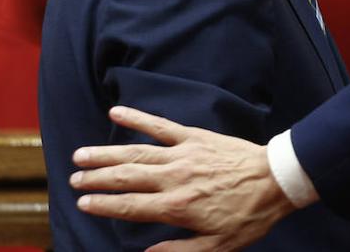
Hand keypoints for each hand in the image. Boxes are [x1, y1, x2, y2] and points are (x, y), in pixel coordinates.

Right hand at [71, 106, 295, 250]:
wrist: (276, 179)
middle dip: (96, 178)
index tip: (82, 204)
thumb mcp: (218, 247)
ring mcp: (183, 153)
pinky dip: (137, 117)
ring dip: (106, 153)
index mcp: (177, 207)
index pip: (130, 206)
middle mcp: (174, 178)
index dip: (103, 205)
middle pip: (126, 176)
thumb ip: (179, 251)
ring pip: (136, 151)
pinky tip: (116, 111)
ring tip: (81, 154)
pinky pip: (161, 125)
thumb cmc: (249, 216)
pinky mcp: (195, 136)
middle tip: (73, 178)